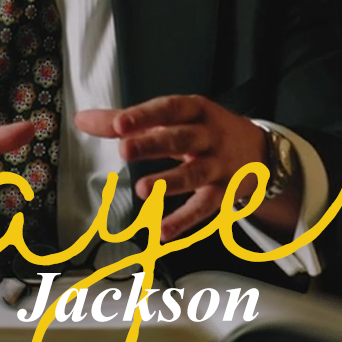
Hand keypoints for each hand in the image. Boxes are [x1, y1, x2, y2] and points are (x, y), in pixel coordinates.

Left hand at [76, 95, 295, 242]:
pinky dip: (184, 221)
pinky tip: (162, 233)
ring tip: (143, 190)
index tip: (119, 124)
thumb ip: (128, 121)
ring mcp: (219, 165)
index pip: (168, 109)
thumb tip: (82, 120)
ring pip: (194, 174)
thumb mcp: (173, 118)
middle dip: (153, 144)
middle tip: (125, 149)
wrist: (260, 150)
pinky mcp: (225, 194)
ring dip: (169, 183)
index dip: (144, 116)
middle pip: (181, 138)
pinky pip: (204, 208)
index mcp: (194, 110)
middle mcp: (209, 135)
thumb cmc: (203, 129)